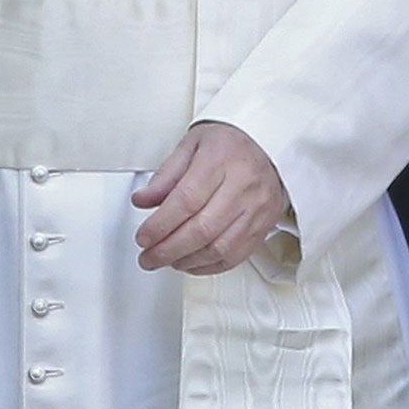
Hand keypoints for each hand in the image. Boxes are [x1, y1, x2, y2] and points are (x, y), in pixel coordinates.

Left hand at [131, 122, 289, 274]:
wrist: (266, 144)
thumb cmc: (227, 143)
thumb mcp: (190, 145)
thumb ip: (165, 175)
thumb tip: (142, 201)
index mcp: (219, 160)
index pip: (186, 200)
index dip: (161, 225)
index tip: (143, 237)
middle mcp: (242, 185)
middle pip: (202, 229)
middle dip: (168, 250)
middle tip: (148, 257)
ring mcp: (256, 208)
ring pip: (219, 248)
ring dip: (186, 261)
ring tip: (166, 260)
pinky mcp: (263, 225)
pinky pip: (235, 256)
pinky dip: (208, 266)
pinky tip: (190, 263)